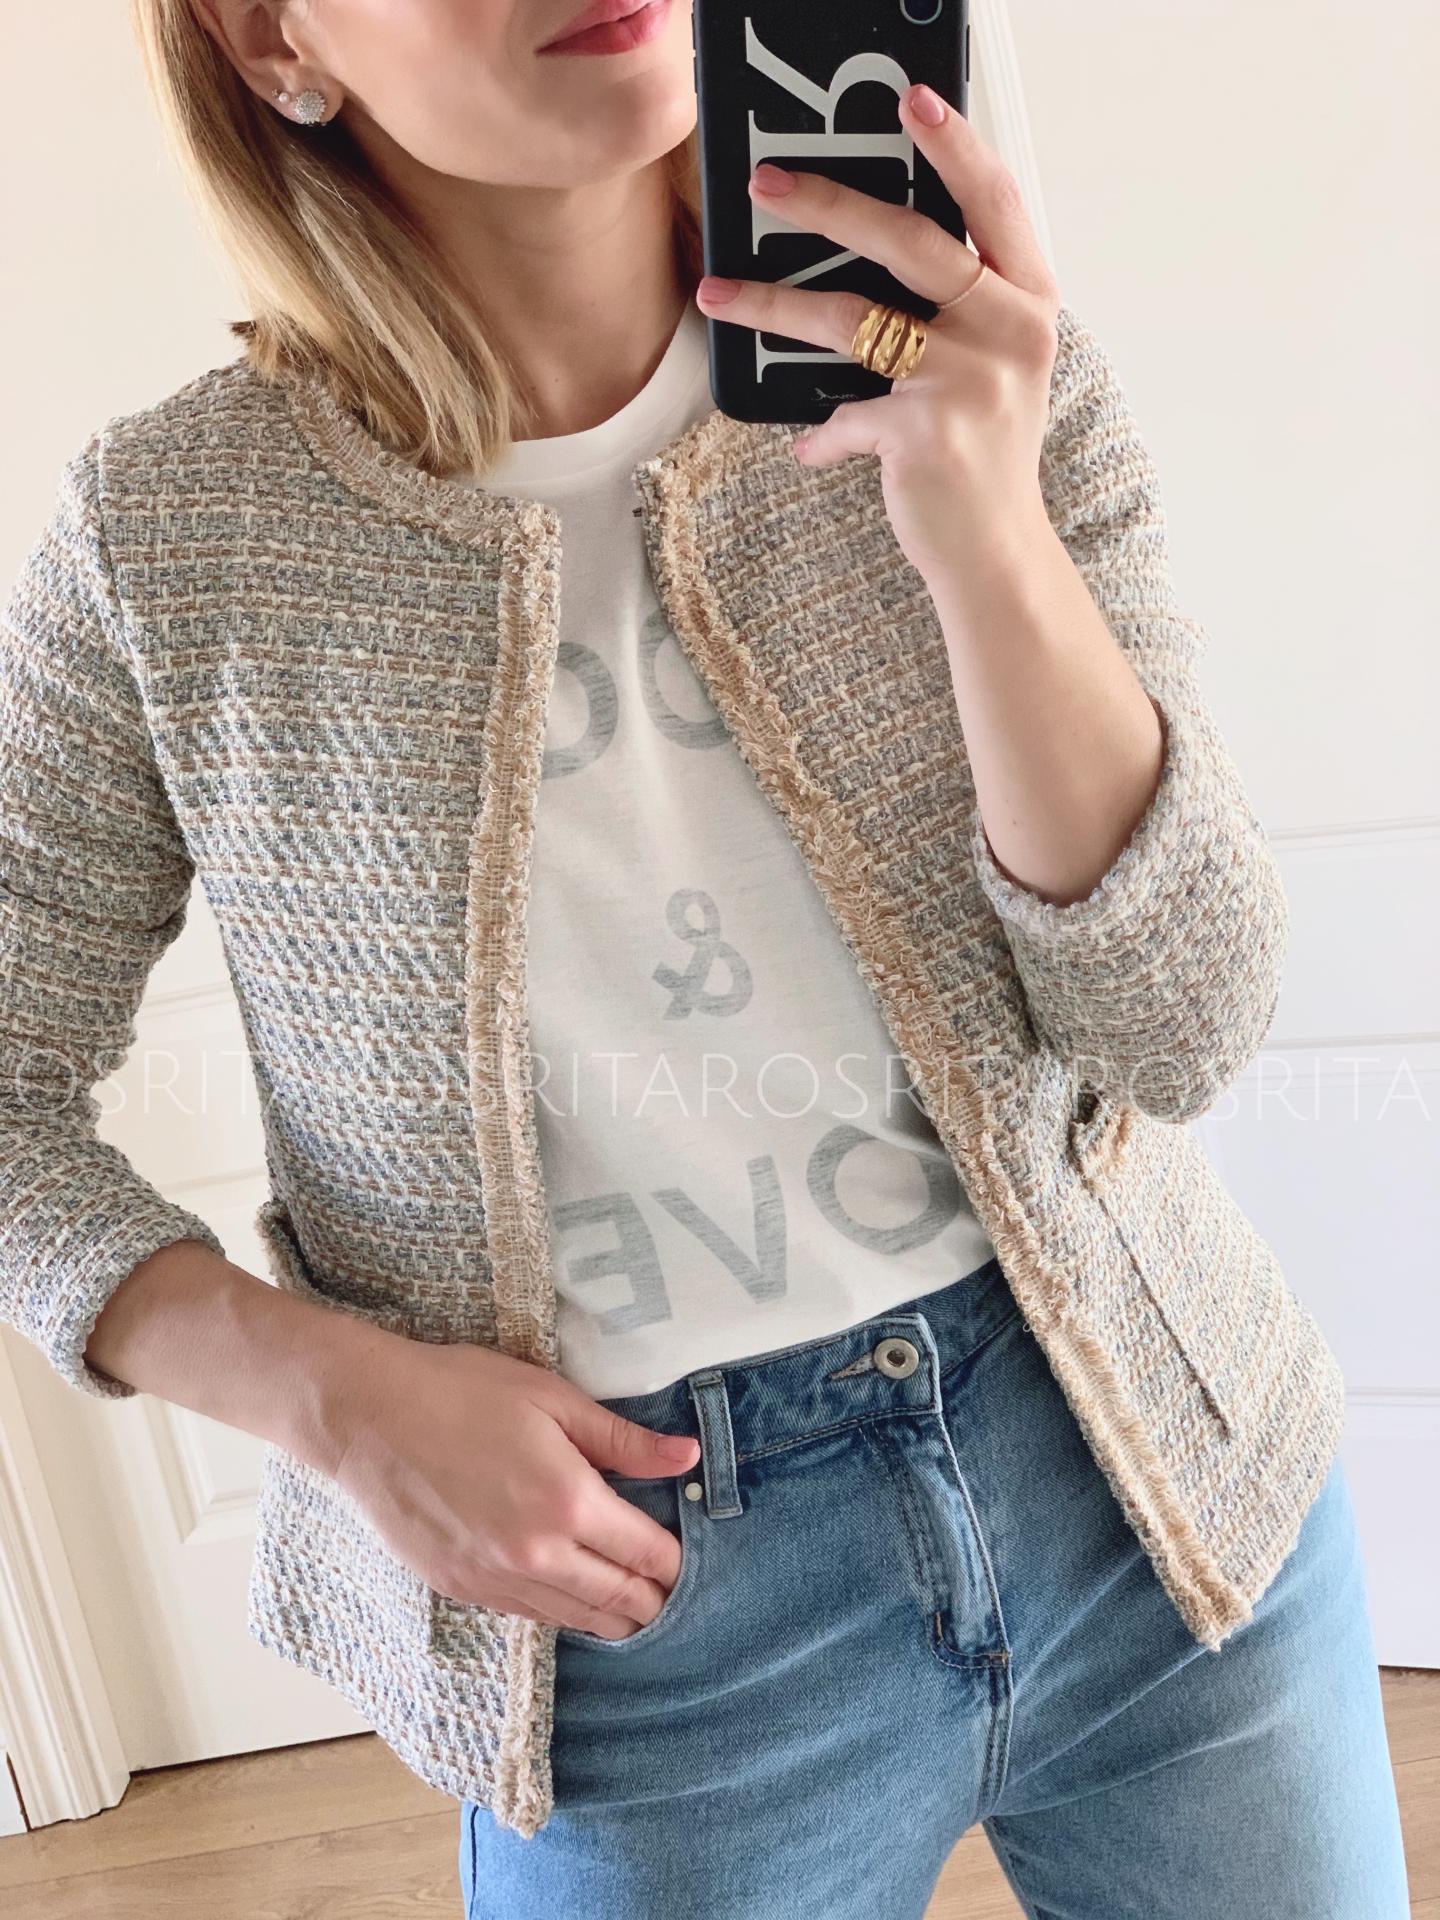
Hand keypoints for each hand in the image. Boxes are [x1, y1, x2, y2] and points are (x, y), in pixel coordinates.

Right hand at [328, 1330, 699, 1638]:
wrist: (369, 1419)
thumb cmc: (462, 1393)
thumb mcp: (553, 1400)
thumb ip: (624, 1439)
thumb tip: (687, 1457)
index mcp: (569, 1502)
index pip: (645, 1553)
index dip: (675, 1562)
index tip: (687, 1561)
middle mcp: (537, 1554)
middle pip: (618, 1600)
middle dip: (653, 1602)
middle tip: (672, 1597)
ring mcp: (495, 1578)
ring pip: (574, 1618)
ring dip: (611, 1618)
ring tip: (635, 1611)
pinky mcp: (462, 1588)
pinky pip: (529, 1614)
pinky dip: (561, 1612)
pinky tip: (572, 1601)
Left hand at [694, 83, 1061, 587]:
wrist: (996, 553)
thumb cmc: (983, 455)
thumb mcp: (991, 370)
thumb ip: (954, 313)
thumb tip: (860, 262)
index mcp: (1028, 303)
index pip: (994, 202)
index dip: (954, 146)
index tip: (910, 101)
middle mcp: (1010, 332)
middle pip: (910, 241)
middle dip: (829, 201)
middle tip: (767, 180)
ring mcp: (969, 381)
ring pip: (851, 318)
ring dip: (773, 305)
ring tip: (717, 293)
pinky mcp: (925, 433)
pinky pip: (845, 414)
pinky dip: (821, 433)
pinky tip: (810, 448)